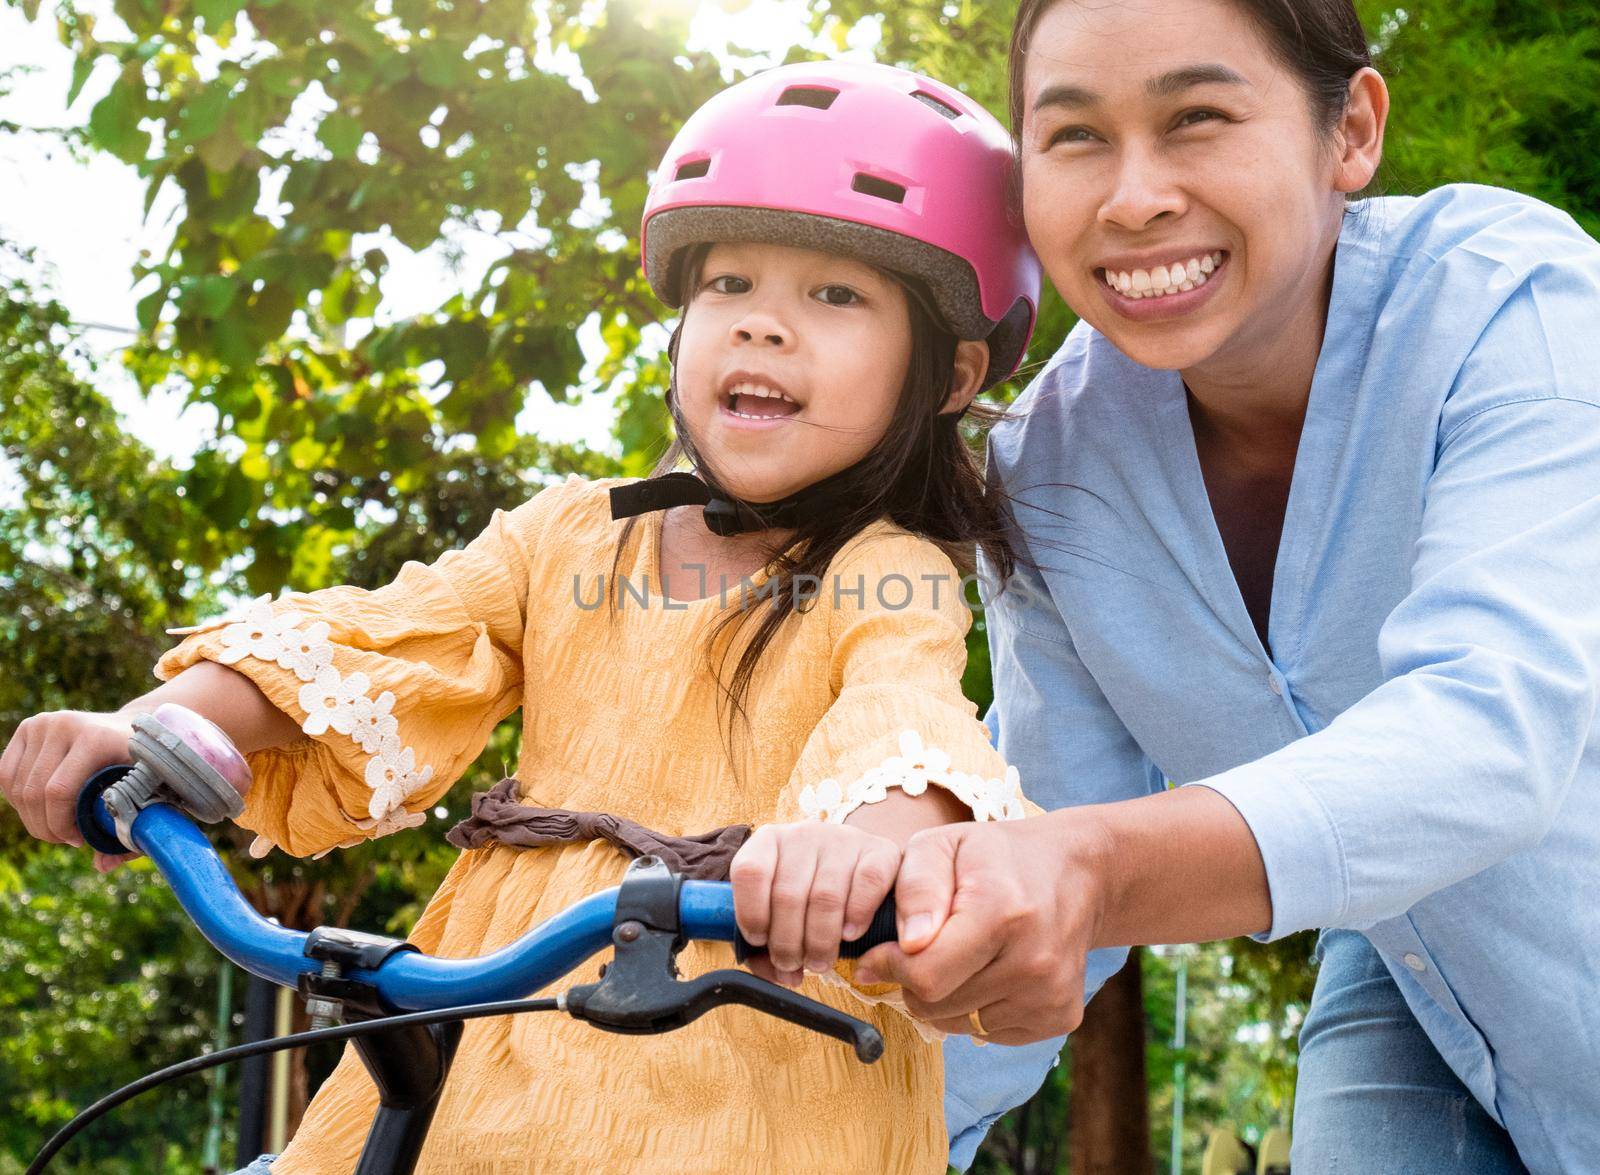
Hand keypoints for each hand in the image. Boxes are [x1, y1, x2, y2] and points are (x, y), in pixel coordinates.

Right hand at [0, 710, 140, 872]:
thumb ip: (129, 828)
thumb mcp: (145, 792)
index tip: (79, 840)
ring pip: (17, 786)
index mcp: (95, 737)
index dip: (60, 825)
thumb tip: (102, 867)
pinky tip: (39, 810)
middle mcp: (64, 725)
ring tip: (54, 827)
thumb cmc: (141, 766)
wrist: (131, 728)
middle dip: (45, 826)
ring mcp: (42, 723)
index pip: (58, 792)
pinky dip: (18, 799)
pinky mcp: (28, 727)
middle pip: (34, 792)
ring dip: (31, 817)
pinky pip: (6, 774)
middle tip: (64, 839)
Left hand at [729, 820, 902, 987]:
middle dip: (787, 943)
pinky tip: (849, 935)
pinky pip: (868, 884)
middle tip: (792, 966)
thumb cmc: (810, 896)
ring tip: (819, 963)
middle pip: (788, 895)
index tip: (759, 941)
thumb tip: (781, 976)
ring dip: (820, 942)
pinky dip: (857, 916)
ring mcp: (843, 839)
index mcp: (770, 841)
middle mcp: (804, 833)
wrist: (861, 867)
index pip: (750, 871)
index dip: (751, 913)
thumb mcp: (779, 911)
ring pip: (825, 897)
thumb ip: (767, 946)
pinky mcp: (880, 849)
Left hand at [854, 810, 1109, 1044]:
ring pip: (959, 1025)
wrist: (1076, 873)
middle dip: (914, 981)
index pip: (925, 975)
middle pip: (937, 1006)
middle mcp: (1033, 961)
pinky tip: (992, 971)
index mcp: (1001, 913)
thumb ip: (914, 887)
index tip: (881, 951)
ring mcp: (1051, 994)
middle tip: (925, 948)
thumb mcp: (942, 844)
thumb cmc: (997, 856)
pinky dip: (977, 1008)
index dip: (890, 966)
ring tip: (963, 955)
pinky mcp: (1061, 1016)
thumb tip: (905, 946)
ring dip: (946, 997)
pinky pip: (990, 1033)